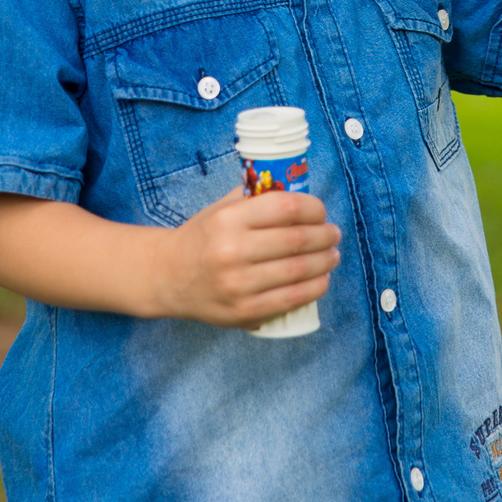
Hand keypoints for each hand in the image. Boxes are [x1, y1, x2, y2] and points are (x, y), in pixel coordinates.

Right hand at [149, 187, 340, 327]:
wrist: (168, 276)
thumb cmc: (203, 237)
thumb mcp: (222, 208)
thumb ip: (256, 197)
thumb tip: (299, 189)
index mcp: (228, 219)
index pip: (285, 207)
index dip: (313, 208)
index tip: (321, 211)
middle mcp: (232, 251)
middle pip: (296, 240)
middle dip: (325, 236)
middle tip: (334, 233)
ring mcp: (238, 285)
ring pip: (298, 271)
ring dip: (325, 262)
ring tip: (332, 255)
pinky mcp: (244, 312)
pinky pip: (290, 300)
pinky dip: (314, 288)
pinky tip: (322, 279)